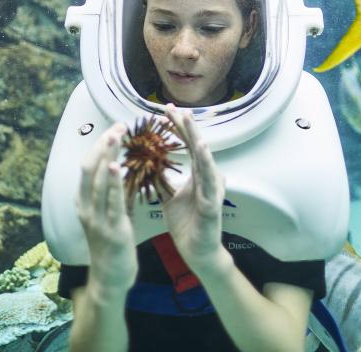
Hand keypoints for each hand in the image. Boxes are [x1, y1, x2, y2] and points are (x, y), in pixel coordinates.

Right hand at [77, 122, 137, 293]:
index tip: (114, 128)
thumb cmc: (111, 245)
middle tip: (118, 126)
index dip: (99, 145)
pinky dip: (112, 181)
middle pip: (89, 167)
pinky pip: (110, 201)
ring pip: (97, 179)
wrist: (110, 279)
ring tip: (117, 135)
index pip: (88, 165)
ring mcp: (96, 218)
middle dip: (103, 144)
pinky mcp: (110, 229)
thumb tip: (119, 169)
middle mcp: (86, 207)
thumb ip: (111, 193)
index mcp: (84, 202)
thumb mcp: (107, 214)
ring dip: (107, 155)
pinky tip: (116, 165)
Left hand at [157, 105, 226, 272]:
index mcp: (197, 174)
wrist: (196, 252)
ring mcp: (212, 188)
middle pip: (196, 145)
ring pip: (204, 158)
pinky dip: (205, 163)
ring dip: (196, 138)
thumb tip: (147, 162)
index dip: (177, 127)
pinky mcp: (212, 203)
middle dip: (185, 126)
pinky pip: (209, 180)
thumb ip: (163, 178)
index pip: (187, 144)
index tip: (165, 111)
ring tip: (188, 120)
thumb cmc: (187, 223)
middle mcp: (208, 176)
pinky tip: (200, 148)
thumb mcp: (169, 196)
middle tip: (173, 107)